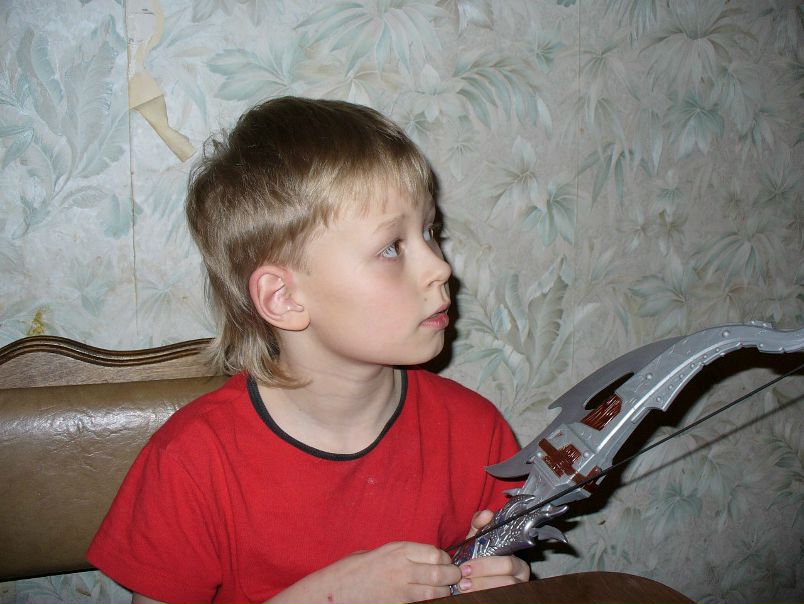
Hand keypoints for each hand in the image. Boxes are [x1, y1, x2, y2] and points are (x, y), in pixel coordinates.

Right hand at [268, 541, 461, 603]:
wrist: (333, 592)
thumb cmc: (353, 570)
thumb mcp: (378, 552)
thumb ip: (401, 554)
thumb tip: (423, 559)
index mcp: (397, 550)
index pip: (434, 553)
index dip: (444, 559)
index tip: (444, 563)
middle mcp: (401, 568)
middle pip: (439, 572)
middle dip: (452, 576)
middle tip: (454, 578)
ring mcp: (399, 590)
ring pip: (436, 592)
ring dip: (445, 592)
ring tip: (446, 591)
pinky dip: (432, 603)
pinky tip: (432, 600)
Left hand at [453, 510, 530, 593]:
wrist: (470, 579)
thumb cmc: (476, 559)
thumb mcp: (476, 541)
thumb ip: (479, 526)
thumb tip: (487, 514)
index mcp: (517, 563)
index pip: (509, 563)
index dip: (486, 565)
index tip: (465, 567)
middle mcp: (520, 579)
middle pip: (506, 580)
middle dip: (482, 577)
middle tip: (462, 578)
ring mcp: (515, 591)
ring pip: (502, 591)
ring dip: (480, 588)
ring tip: (463, 587)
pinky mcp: (508, 598)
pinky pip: (496, 599)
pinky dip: (480, 596)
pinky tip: (467, 594)